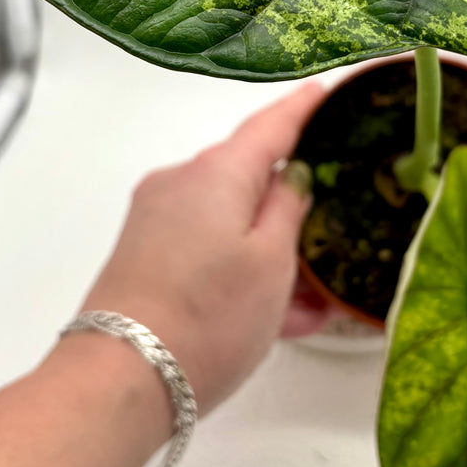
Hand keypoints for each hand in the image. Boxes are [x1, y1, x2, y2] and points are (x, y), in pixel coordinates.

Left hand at [76, 82, 324, 412]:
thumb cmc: (209, 317)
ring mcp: (157, 220)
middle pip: (249, 173)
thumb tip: (293, 173)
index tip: (334, 87)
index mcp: (216, 171)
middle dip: (295, 195)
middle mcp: (180, 182)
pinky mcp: (144, 256)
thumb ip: (290, 206)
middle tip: (344, 210)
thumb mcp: (271, 262)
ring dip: (273, 245)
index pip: (273, 122)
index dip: (308, 106)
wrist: (122, 379)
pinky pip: (208, 248)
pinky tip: (285, 314)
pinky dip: (244, 269)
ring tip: (322, 288)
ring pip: (231, 218)